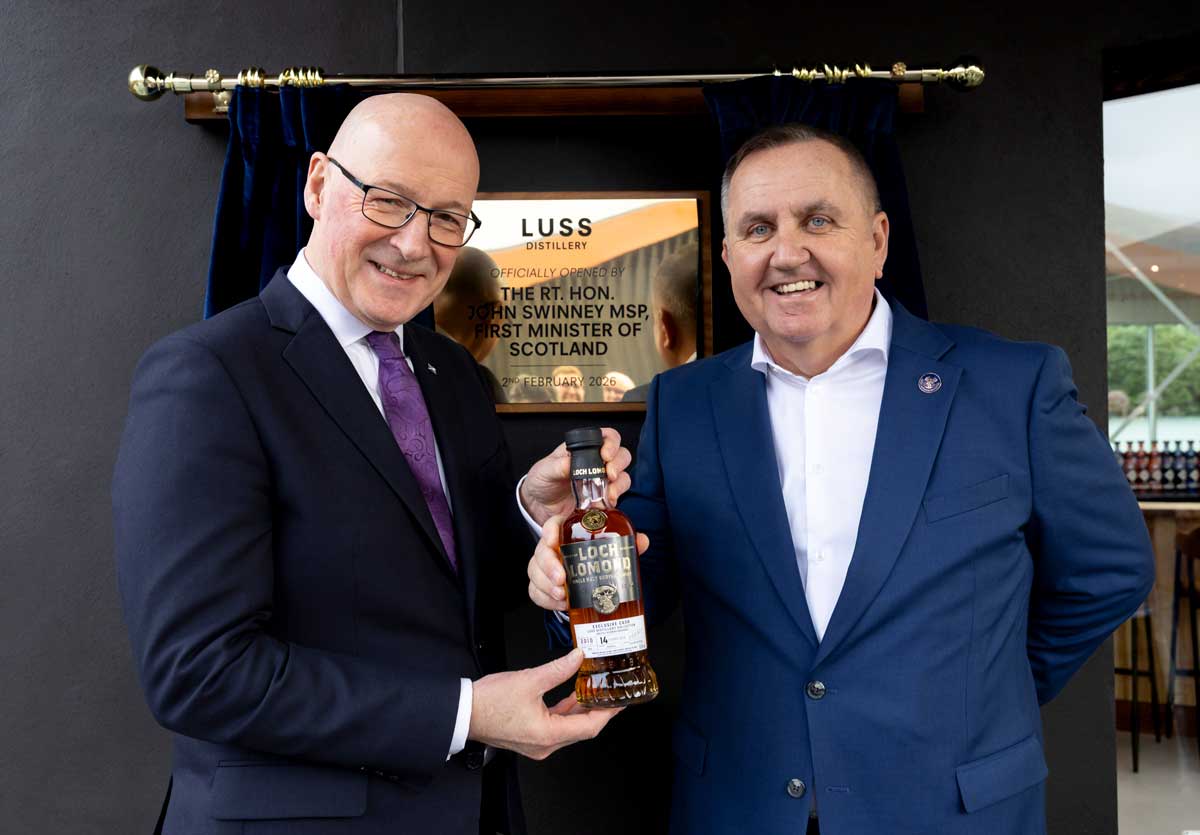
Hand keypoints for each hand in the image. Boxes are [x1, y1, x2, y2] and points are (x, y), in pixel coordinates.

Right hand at [468, 648, 621, 759]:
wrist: (463, 713)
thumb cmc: (489, 702)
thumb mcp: (528, 679)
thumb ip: (558, 669)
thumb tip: (578, 657)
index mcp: (548, 734)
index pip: (589, 726)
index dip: (607, 713)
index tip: (620, 701)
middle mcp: (545, 744)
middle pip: (581, 729)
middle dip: (598, 710)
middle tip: (612, 694)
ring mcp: (537, 743)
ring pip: (568, 727)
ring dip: (581, 710)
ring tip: (595, 691)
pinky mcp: (529, 737)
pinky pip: (555, 725)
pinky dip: (565, 711)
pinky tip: (572, 696)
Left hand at [519, 427, 631, 524]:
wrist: (540, 506)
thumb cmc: (542, 481)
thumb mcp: (544, 471)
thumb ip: (557, 466)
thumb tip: (570, 463)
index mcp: (583, 448)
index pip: (607, 437)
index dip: (611, 443)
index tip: (605, 455)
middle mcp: (596, 462)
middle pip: (621, 454)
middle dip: (618, 463)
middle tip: (609, 473)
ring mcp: (602, 480)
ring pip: (624, 475)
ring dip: (620, 482)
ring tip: (609, 492)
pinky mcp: (603, 497)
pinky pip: (618, 495)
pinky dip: (615, 497)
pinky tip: (605, 502)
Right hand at [527, 515, 649, 611]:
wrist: (593, 568)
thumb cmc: (599, 552)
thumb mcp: (613, 544)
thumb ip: (625, 541)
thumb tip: (641, 541)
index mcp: (568, 531)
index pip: (552, 525)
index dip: (550, 532)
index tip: (554, 541)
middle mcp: (553, 547)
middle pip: (540, 551)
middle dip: (548, 566)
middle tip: (562, 579)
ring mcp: (546, 566)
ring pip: (535, 572)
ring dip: (545, 585)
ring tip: (563, 596)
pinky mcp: (544, 584)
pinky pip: (535, 591)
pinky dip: (546, 599)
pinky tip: (561, 604)